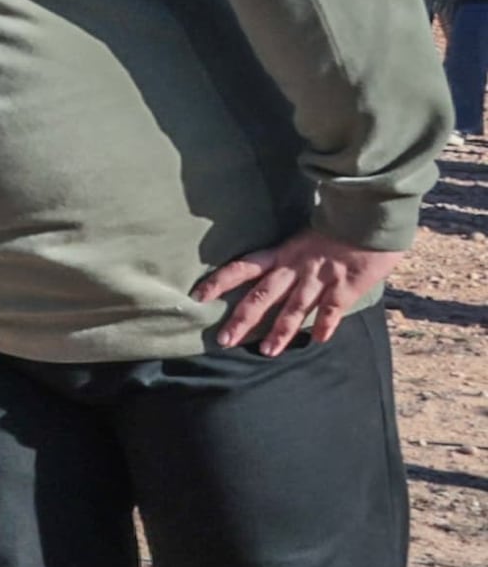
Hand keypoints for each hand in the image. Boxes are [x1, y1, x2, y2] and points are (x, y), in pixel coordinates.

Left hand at [196, 229, 401, 353]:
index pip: (242, 267)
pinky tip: (319, 341)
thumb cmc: (337, 220)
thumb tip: (277, 265)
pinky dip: (326, 326)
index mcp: (283, 252)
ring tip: (267, 352)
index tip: (198, 296)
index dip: (219, 281)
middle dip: (242, 320)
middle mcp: (295, 268)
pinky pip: (332, 311)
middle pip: (262, 296)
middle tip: (224, 341)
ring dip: (280, 332)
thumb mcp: (304, 234)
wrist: (369, 213)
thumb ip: (292, 252)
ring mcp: (319, 279)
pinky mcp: (345, 287)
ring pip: (293, 310)